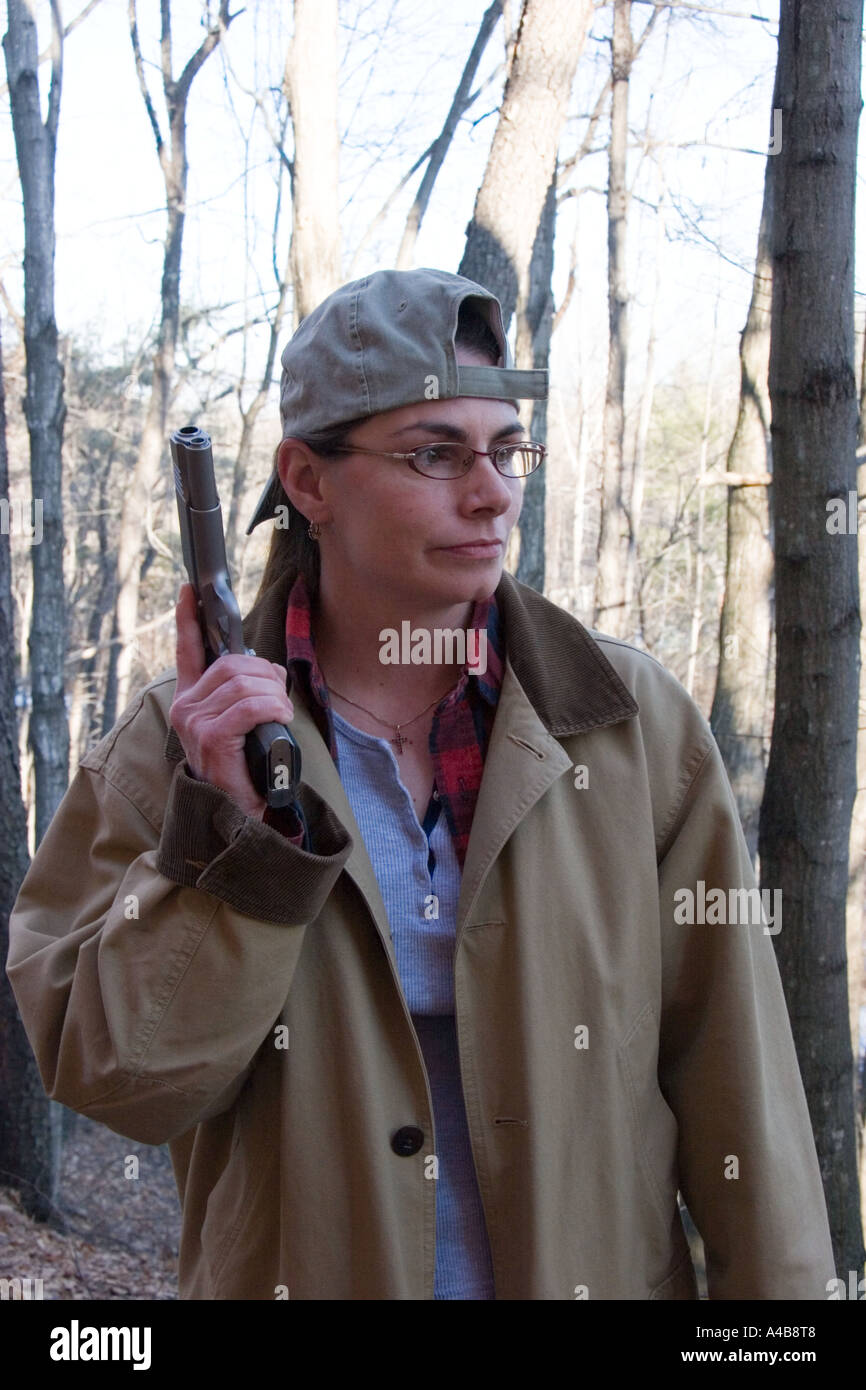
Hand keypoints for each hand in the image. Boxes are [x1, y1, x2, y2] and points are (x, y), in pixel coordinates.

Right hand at [169, 583, 294, 818]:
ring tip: (280, 713)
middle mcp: (186, 707)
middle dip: (265, 673)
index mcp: (191, 700)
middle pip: (232, 665)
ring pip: (244, 684)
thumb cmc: (242, 771)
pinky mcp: (211, 737)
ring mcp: (195, 722)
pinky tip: (279, 719)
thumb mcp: (240, 727)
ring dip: (274, 694)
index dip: (188, 619)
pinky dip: (272, 708)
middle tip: (279, 695)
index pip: (187, 651)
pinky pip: (250, 706)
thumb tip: (267, 671)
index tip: (190, 591)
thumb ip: (242, 697)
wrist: (233, 815)